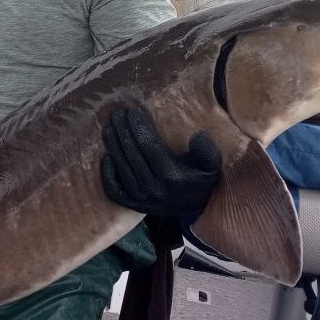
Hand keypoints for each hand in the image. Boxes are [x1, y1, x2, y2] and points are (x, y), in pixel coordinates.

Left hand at [100, 108, 220, 216]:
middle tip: (117, 113)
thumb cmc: (201, 180)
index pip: (148, 145)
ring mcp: (141, 199)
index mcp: (172, 176)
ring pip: (121, 167)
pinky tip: (107, 157)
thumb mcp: (212, 165)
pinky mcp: (132, 205)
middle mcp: (153, 189)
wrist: (196, 208)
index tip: (133, 111)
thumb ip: (208, 151)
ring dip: (113, 145)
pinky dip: (108, 173)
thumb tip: (197, 136)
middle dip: (122, 130)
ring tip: (109, 127)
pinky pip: (114, 189)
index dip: (138, 126)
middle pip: (131, 153)